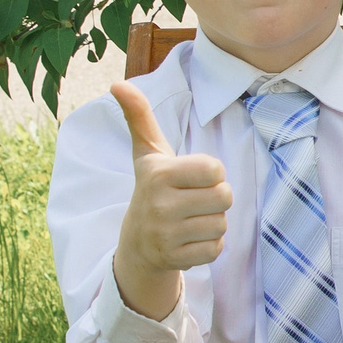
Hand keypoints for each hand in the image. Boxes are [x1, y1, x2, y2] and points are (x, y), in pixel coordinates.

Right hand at [110, 81, 232, 320]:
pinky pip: (217, 248)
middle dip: (216, 198)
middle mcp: (161, 205)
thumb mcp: (147, 152)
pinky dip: (210, 245)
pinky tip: (190, 239)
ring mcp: (167, 235)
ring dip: (213, 222)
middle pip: (224, 197)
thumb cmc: (153, 187)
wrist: (138, 242)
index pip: (216, 169)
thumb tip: (118, 83)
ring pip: (222, 224)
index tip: (192, 178)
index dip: (211, 173)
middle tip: (194, 200)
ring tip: (190, 219)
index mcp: (159, 174)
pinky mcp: (176, 259)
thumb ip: (139, 116)